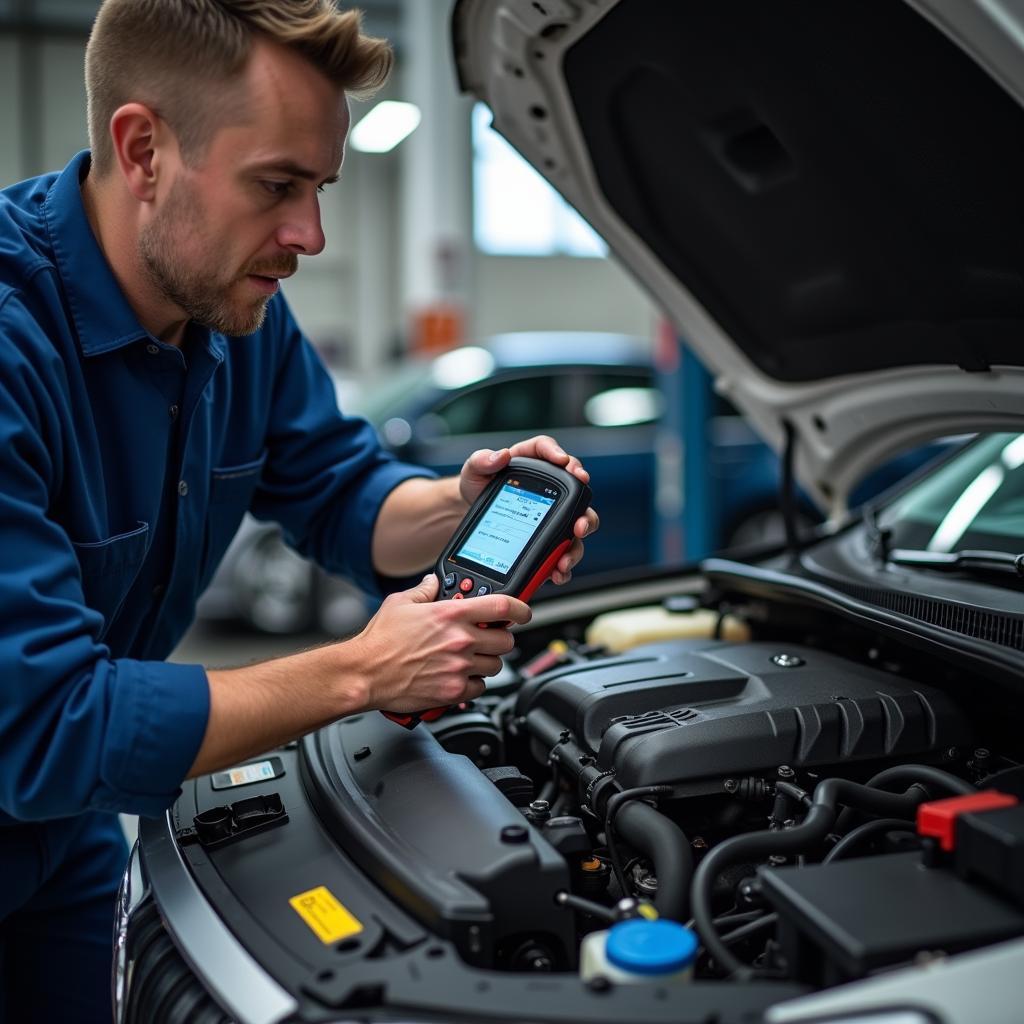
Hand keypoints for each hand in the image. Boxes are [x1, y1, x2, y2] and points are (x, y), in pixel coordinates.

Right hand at [353, 574, 530, 712]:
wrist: (365, 673)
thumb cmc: (380, 641)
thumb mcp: (400, 603)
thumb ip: (423, 591)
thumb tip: (433, 582)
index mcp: (451, 615)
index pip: (503, 607)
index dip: (521, 609)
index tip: (523, 613)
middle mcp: (460, 640)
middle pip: (505, 640)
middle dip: (499, 639)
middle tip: (486, 639)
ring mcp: (459, 667)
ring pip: (496, 666)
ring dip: (487, 662)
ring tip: (469, 659)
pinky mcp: (453, 691)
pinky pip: (480, 688)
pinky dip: (473, 683)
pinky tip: (458, 676)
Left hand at [459, 435, 599, 584]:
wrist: (470, 510)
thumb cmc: (477, 484)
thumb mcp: (474, 470)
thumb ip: (482, 460)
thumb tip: (500, 456)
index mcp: (532, 462)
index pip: (549, 451)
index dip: (560, 455)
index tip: (564, 462)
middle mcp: (550, 487)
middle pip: (578, 495)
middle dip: (583, 512)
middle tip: (578, 525)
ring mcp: (553, 513)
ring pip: (577, 527)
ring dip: (576, 544)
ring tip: (565, 558)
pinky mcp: (549, 536)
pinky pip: (563, 550)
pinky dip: (562, 563)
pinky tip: (557, 572)